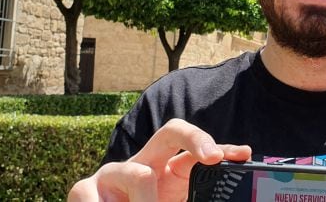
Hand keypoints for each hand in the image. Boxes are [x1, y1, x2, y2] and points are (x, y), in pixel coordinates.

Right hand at [67, 118, 251, 201]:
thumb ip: (197, 198)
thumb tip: (232, 200)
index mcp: (167, 171)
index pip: (192, 146)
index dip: (215, 144)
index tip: (241, 154)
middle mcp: (142, 163)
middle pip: (171, 131)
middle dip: (197, 137)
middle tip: (212, 157)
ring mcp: (112, 175)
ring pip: (139, 174)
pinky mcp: (84, 190)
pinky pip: (94, 196)